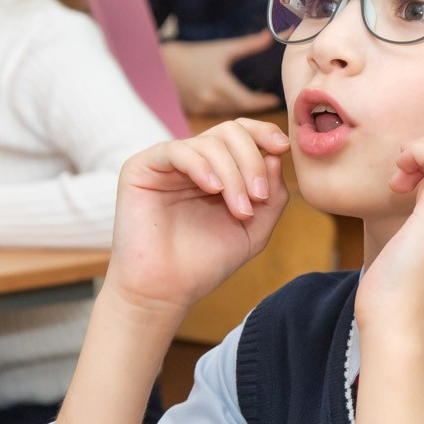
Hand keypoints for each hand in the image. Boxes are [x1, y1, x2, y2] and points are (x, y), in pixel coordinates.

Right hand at [103, 117, 291, 319]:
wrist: (165, 291)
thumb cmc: (205, 264)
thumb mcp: (254, 231)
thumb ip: (272, 196)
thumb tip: (276, 155)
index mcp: (216, 170)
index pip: (241, 134)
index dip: (263, 133)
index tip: (283, 148)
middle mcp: (192, 162)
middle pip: (229, 131)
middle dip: (252, 160)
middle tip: (259, 197)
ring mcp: (166, 164)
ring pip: (208, 142)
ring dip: (234, 175)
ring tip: (240, 210)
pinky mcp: (141, 168)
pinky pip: (177, 151)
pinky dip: (202, 166)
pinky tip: (212, 189)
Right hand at [162, 35, 280, 115]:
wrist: (162, 64)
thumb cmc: (195, 54)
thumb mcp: (223, 49)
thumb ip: (249, 45)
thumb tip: (270, 35)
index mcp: (220, 84)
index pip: (249, 101)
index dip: (263, 102)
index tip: (275, 100)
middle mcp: (212, 100)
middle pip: (241, 110)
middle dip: (255, 108)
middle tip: (268, 104)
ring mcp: (203, 108)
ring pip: (229, 115)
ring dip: (242, 112)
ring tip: (255, 106)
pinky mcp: (196, 112)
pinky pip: (218, 116)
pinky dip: (228, 113)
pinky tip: (235, 108)